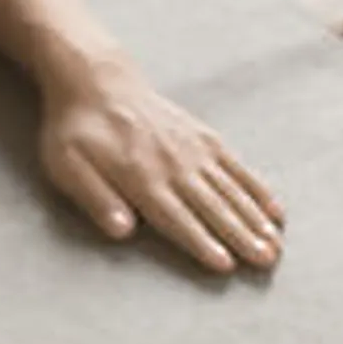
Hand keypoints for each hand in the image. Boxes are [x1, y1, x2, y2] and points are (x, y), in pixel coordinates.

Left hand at [39, 53, 283, 276]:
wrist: (96, 80)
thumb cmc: (78, 130)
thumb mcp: (67, 165)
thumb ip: (95, 198)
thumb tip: (121, 229)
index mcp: (140, 178)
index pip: (177, 218)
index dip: (201, 243)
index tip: (225, 264)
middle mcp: (174, 166)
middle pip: (213, 208)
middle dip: (241, 237)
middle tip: (265, 262)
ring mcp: (193, 151)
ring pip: (231, 191)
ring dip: (255, 220)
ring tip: (275, 246)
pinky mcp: (204, 139)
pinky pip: (237, 168)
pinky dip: (257, 190)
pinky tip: (275, 212)